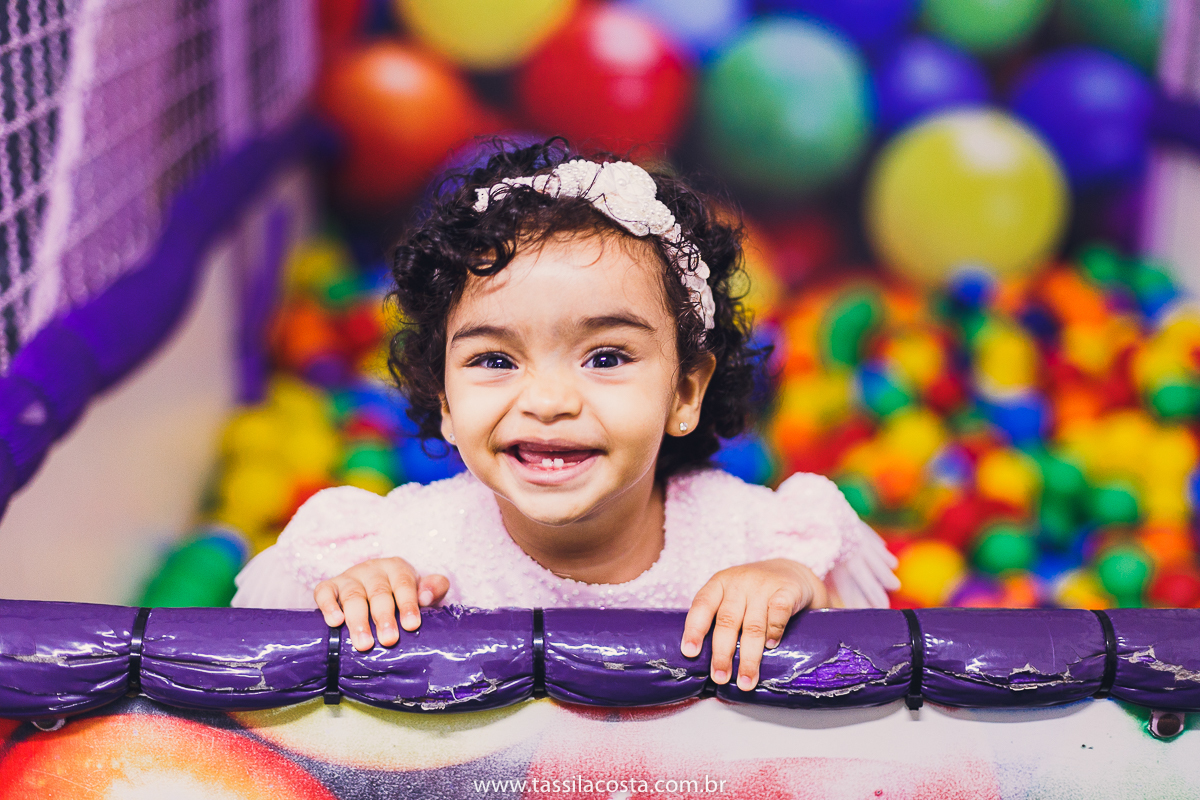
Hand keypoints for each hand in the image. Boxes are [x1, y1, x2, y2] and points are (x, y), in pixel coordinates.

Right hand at [314, 557, 450, 650]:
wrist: (371, 591)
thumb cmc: (400, 596)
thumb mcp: (421, 590)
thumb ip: (433, 589)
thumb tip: (427, 597)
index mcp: (396, 568)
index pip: (404, 584)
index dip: (408, 604)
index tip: (412, 625)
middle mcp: (372, 570)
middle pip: (378, 593)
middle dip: (384, 617)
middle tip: (389, 640)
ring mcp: (349, 577)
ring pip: (353, 597)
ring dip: (358, 621)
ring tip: (364, 644)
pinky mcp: (329, 586)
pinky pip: (325, 592)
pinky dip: (328, 606)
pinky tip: (334, 621)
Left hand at [679, 559, 827, 690]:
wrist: (790, 571)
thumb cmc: (753, 593)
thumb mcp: (731, 597)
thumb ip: (719, 619)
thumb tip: (704, 662)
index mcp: (720, 584)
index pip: (702, 605)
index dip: (694, 629)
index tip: (690, 653)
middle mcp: (739, 583)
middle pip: (727, 621)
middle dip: (722, 653)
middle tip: (720, 677)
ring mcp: (763, 585)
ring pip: (753, 625)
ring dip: (749, 657)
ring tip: (746, 680)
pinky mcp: (788, 590)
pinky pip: (779, 612)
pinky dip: (774, 631)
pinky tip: (771, 647)